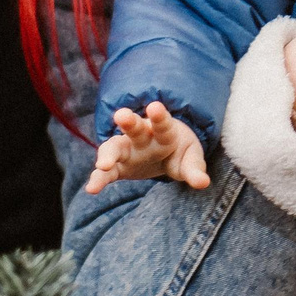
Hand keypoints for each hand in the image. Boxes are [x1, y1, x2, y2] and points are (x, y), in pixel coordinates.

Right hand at [86, 102, 211, 193]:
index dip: (159, 116)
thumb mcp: (190, 158)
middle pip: (134, 127)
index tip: (155, 107)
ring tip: (102, 165)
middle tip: (121, 115)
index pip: (163, 123)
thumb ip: (195, 170)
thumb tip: (203, 183)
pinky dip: (99, 179)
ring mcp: (127, 149)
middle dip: (129, 121)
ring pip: (114, 147)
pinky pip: (106, 172)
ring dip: (108, 154)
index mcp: (164, 131)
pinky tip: (92, 189)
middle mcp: (142, 137)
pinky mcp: (117, 166)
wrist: (165, 151)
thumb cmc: (179, 151)